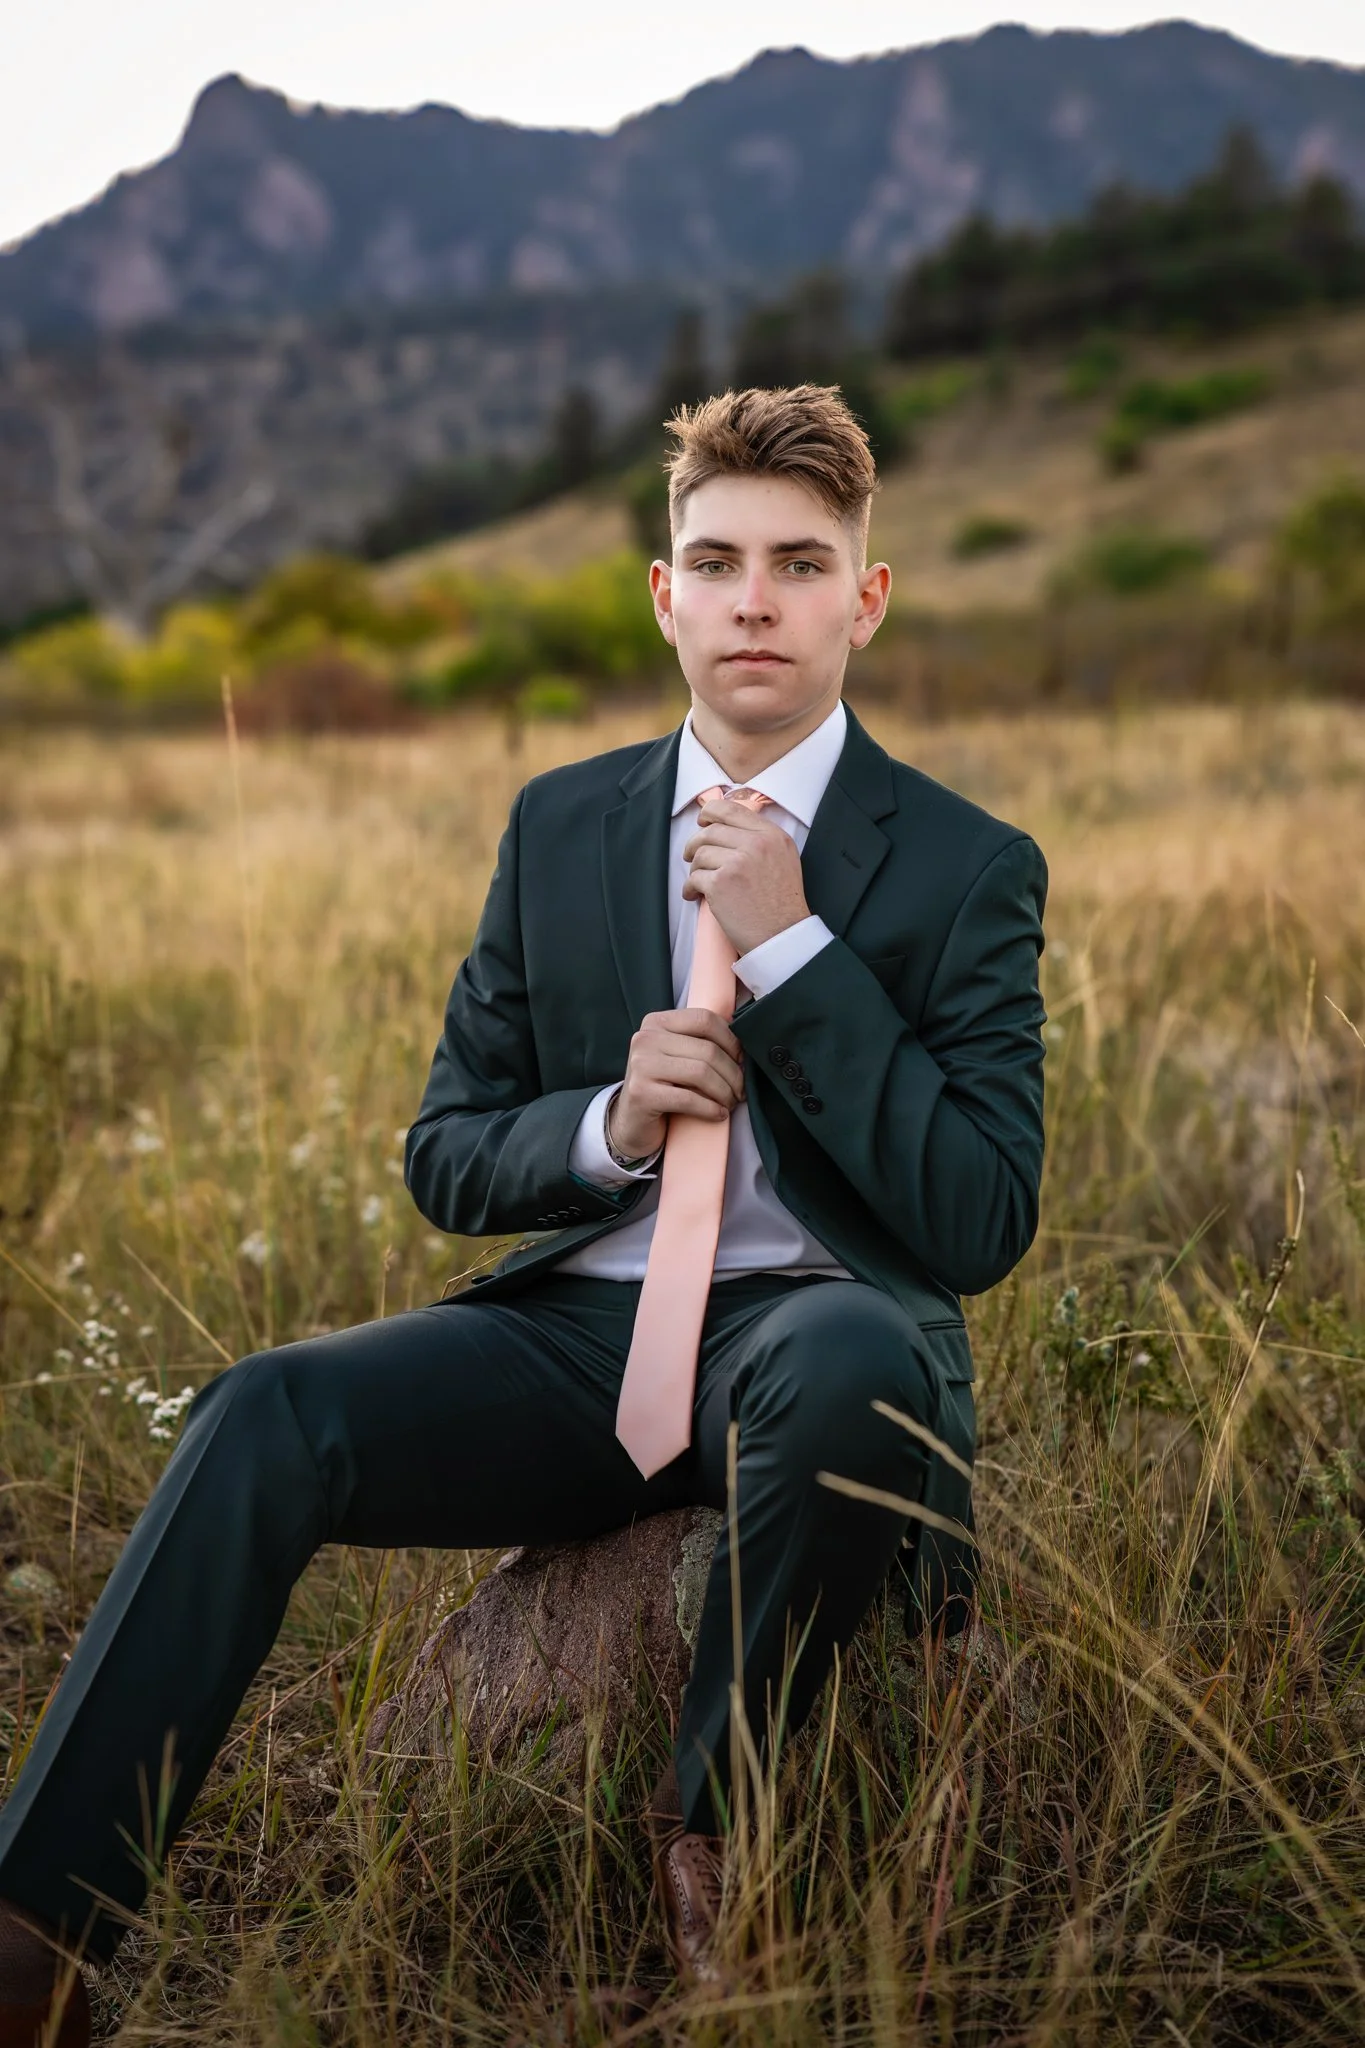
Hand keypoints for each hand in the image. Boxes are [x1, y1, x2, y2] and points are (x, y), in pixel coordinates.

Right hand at [609, 1008, 746, 1156]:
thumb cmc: (662, 1086)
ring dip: (724, 1092)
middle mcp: (646, 1039)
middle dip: (733, 1074)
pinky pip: (689, 1099)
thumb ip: (698, 1041)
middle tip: (740, 1090)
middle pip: (708, 1050)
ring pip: (701, 1073)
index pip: (705, 1020)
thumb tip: (743, 1041)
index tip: (741, 1060)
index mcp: (656, 1022)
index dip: (731, 1040)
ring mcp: (641, 1065)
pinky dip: (711, 1109)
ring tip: (730, 1102)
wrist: (631, 1121)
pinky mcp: (641, 1093)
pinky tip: (718, 1114)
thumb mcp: (676, 1055)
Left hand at [681, 796, 810, 954]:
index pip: (731, 809)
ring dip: (695, 869)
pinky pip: (693, 878)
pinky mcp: (720, 884)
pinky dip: (690, 888)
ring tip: (700, 883)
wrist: (783, 936)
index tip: (702, 822)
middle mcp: (756, 844)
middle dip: (695, 844)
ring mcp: (737, 863)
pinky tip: (695, 896)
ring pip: (700, 854)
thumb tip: (725, 827)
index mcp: (772, 835)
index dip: (710, 813)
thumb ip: (761, 840)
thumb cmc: (782, 904)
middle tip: (691, 855)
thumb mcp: (783, 859)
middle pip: (710, 831)